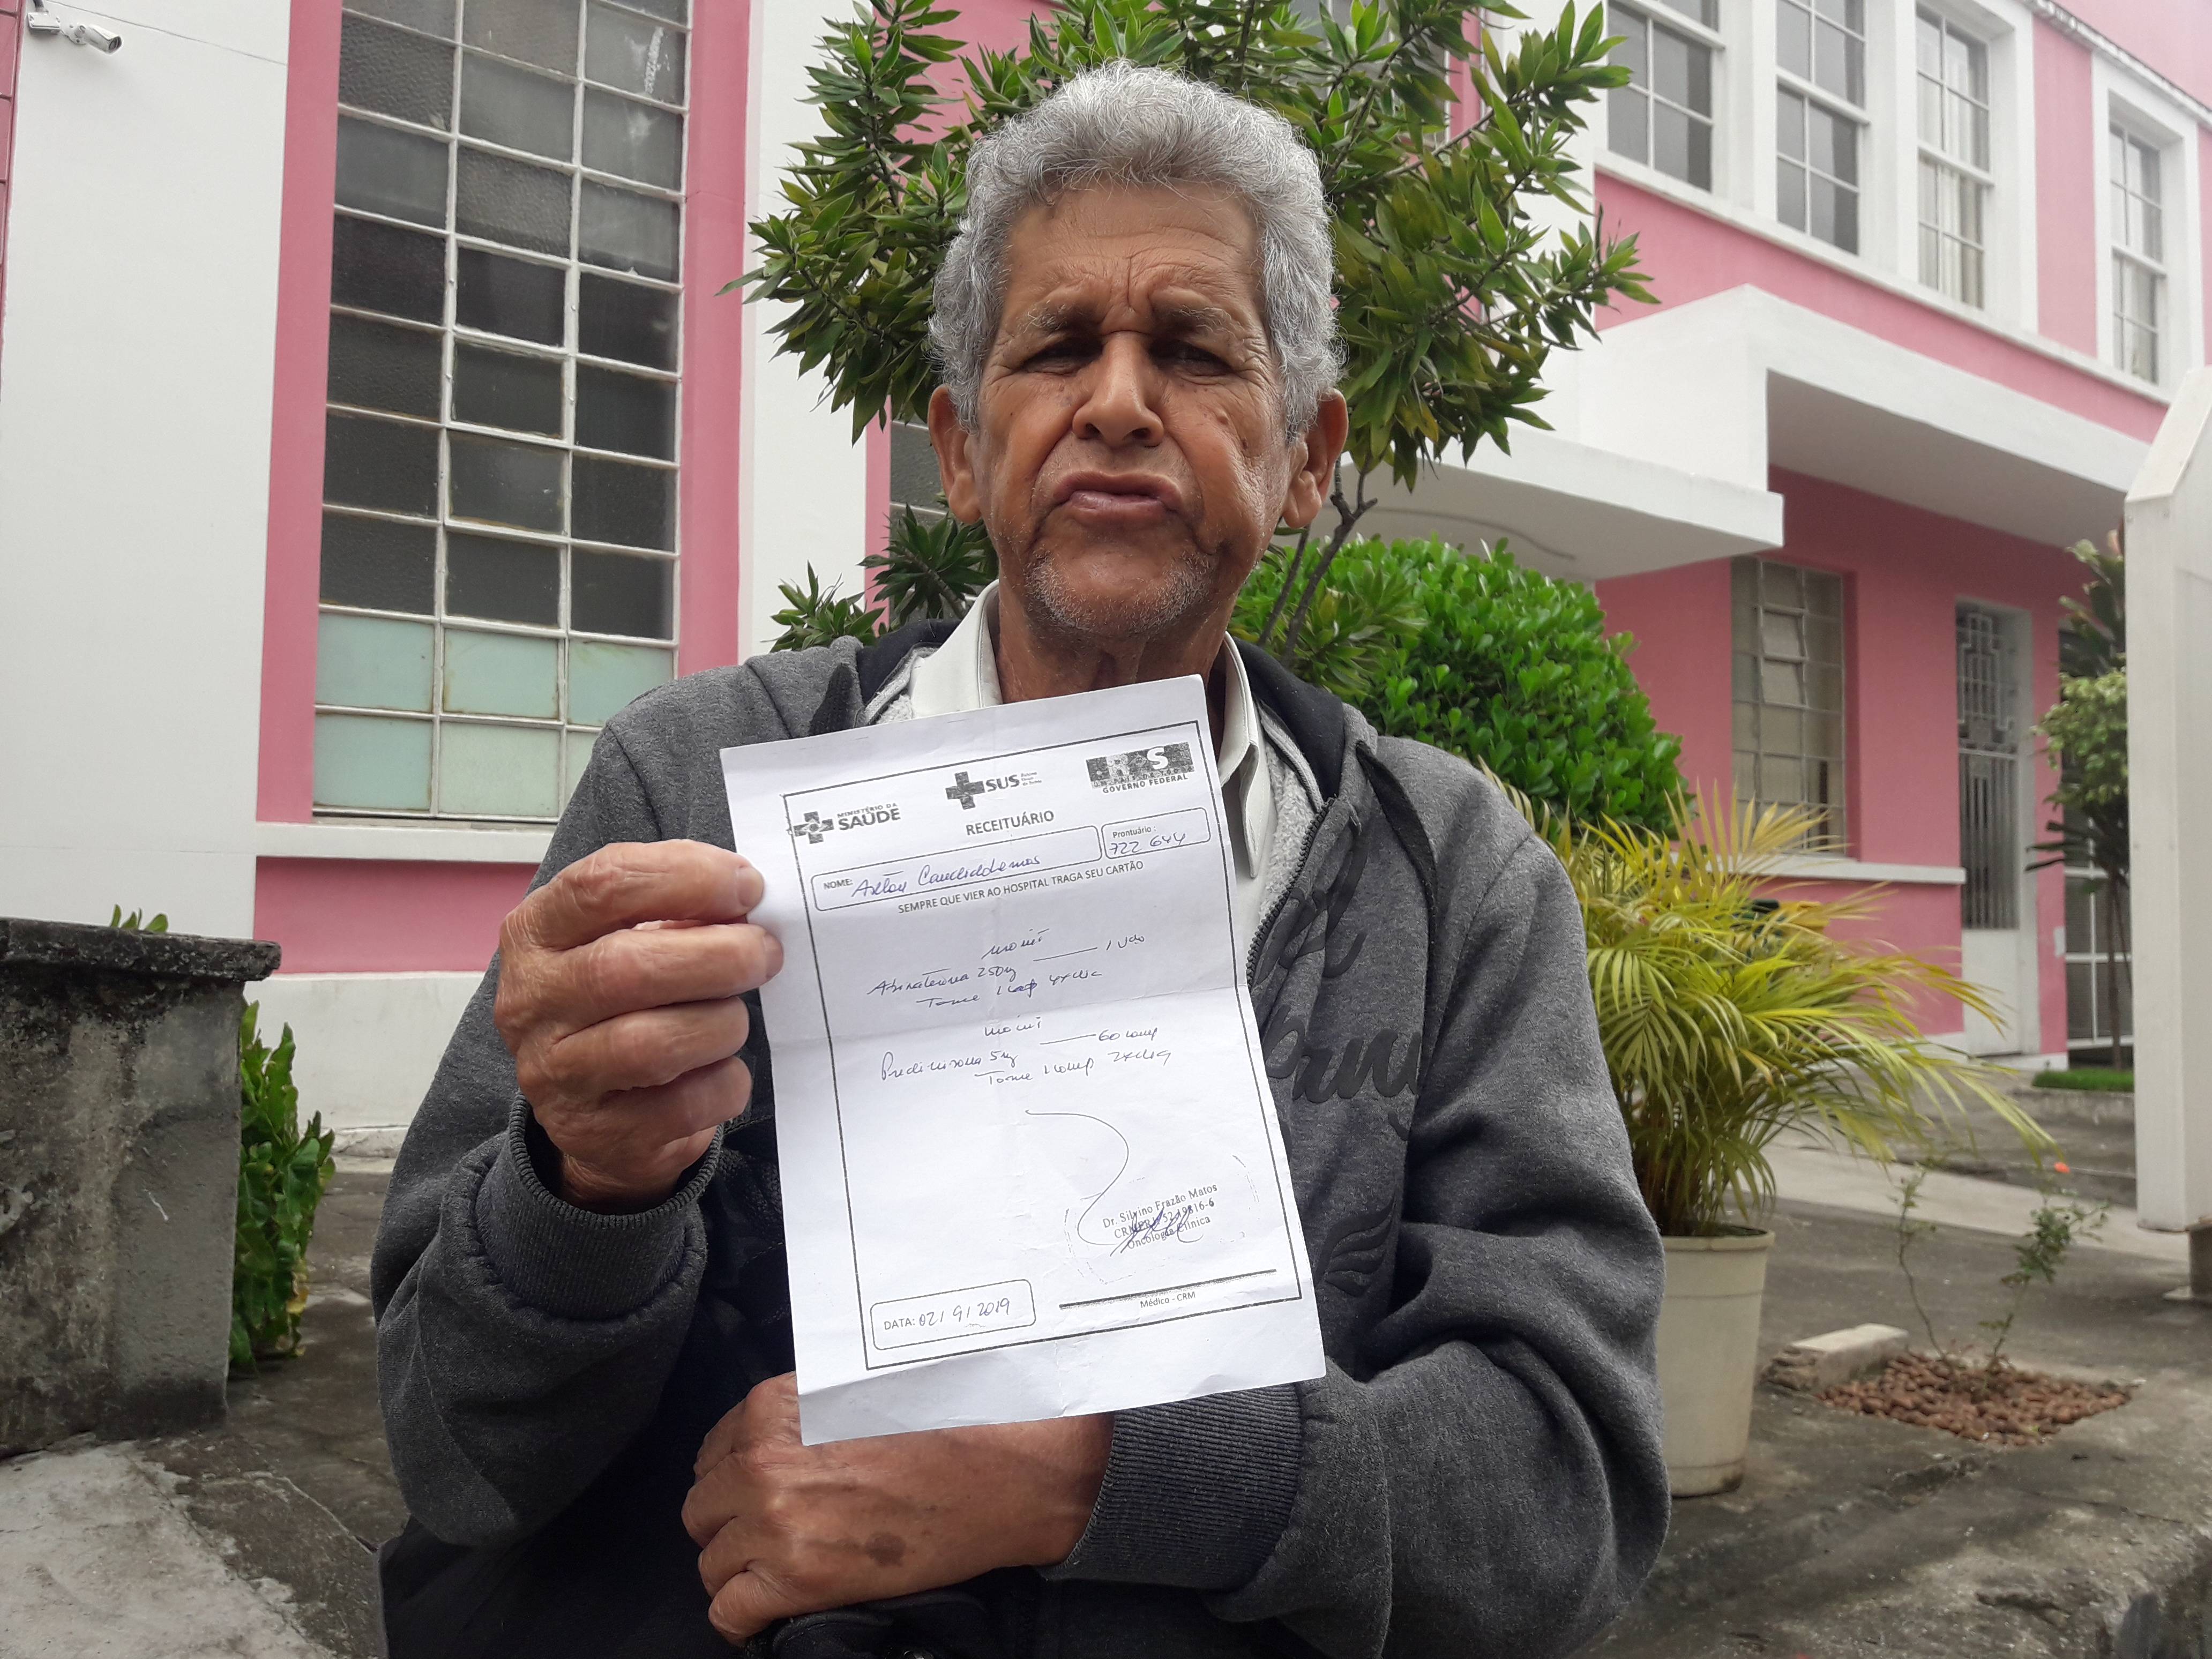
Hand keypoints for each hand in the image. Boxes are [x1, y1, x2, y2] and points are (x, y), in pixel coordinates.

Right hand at [494, 841, 781, 1210]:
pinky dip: (724, 1082)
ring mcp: (557, 1075)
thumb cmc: (626, 1003)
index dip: (686, 877)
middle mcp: (532, 1002)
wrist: (600, 1114)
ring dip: (721, 1021)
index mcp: (536, 933)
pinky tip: (722, 1070)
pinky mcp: (599, 1133)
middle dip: (718, 955)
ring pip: (654, 1042)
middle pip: (627, 966)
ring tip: (735, 1015)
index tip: (747, 885)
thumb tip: (743, 895)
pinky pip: (685, 1104)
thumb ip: (674, 908)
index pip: (601, 885)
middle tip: (765, 953)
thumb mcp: (628, 938)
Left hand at [682, 1375, 1110, 1643]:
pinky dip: (745, 1615)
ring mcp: (775, 1522)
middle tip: (774, 1531)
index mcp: (772, 1410)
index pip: (711, 1455)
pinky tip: (773, 1605)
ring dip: (742, 1569)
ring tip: (786, 1567)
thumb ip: (796, 1417)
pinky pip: (729, 1611)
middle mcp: (762, 1462)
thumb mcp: (851, 1396)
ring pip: (712, 1563)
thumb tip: (760, 1446)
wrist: (995, 1475)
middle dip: (731, 1524)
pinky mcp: (796, 1579)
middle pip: (701, 1511)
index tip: (758, 1493)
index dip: (733, 1479)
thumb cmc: (938, 1430)